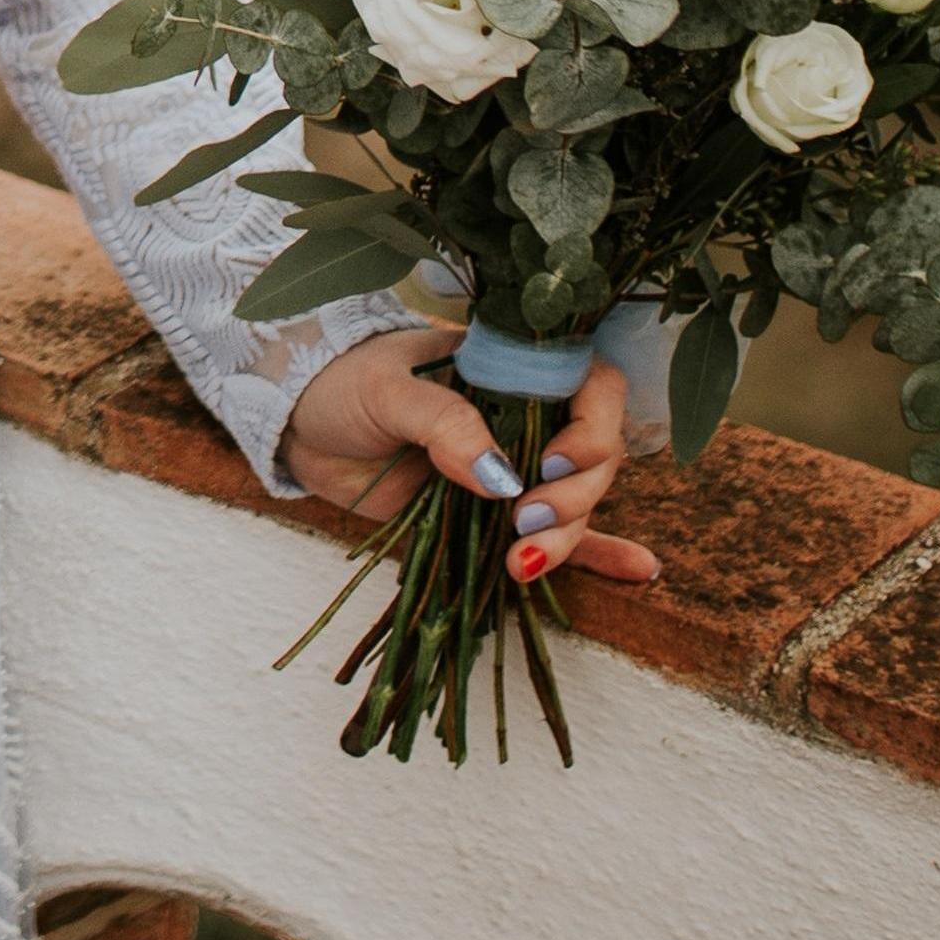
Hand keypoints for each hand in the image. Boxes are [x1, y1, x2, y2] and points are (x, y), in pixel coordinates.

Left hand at [274, 334, 659, 583]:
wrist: (299, 422)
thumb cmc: (341, 383)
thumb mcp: (387, 390)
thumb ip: (443, 423)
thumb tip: (500, 478)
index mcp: (509, 368)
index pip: (592, 388)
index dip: (592, 430)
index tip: (549, 464)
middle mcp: (525, 415)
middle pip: (593, 458)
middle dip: (573, 497)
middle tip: (522, 518)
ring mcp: (511, 467)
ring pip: (575, 504)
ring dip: (568, 537)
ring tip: (522, 560)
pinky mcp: (492, 511)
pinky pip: (559, 532)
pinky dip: (598, 552)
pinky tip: (641, 571)